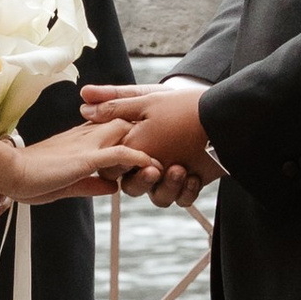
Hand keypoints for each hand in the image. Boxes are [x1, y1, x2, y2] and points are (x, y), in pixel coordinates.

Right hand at [2, 121, 155, 206]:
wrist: (9, 173)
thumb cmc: (30, 179)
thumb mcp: (68, 184)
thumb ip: (91, 184)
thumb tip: (113, 187)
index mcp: (80, 139)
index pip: (112, 126)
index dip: (131, 133)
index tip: (149, 143)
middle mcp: (86, 136)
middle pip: (124, 121)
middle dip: (143, 132)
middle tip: (162, 146)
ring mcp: (87, 144)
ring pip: (126, 132)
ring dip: (145, 143)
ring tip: (163, 158)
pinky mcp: (86, 158)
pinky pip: (119, 153)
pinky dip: (138, 158)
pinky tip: (152, 164)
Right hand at [81, 80, 218, 206]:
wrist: (217, 113)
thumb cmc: (179, 105)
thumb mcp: (145, 100)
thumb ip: (114, 102)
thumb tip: (83, 100)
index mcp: (134, 148)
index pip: (114, 166)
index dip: (118, 166)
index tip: (128, 159)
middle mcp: (149, 165)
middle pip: (133, 187)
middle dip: (143, 181)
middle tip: (155, 169)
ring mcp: (169, 176)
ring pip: (158, 197)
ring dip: (168, 187)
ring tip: (181, 169)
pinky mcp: (188, 183)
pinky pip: (182, 199)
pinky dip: (187, 191)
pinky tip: (193, 176)